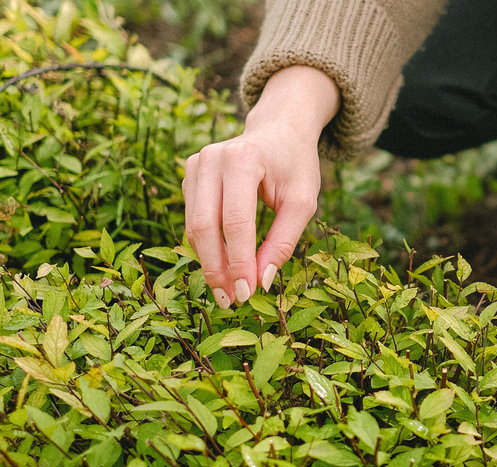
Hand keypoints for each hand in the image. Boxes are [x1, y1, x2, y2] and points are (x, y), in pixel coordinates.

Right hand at [183, 66, 339, 307]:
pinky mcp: (189, 175)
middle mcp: (210, 159)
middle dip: (217, 268)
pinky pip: (193, 219)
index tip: (248, 293)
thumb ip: (283, 240)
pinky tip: (222, 266)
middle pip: (204, 226)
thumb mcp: (303, 201)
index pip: (235, 222)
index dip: (239, 262)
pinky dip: (206, 247)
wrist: (279, 131)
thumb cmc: (295, 166)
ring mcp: (194, 164)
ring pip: (193, 226)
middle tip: (231, 301)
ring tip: (227, 292)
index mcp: (242, 159)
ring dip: (209, 263)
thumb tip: (262, 281)